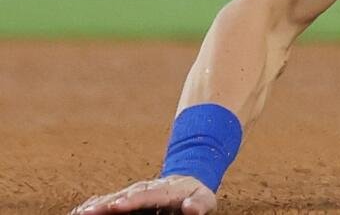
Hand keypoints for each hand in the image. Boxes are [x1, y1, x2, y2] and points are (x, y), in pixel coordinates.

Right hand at [71, 176, 215, 214]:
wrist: (188, 184)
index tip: (119, 205)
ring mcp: (135, 193)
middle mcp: (147, 189)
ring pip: (114, 197)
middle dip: (108, 203)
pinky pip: (109, 201)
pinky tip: (78, 211)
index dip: (133, 200)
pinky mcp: (127, 199)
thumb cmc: (196, 196)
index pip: (149, 195)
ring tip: (81, 213)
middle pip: (126, 195)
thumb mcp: (205, 199)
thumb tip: (191, 208)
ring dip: (97, 204)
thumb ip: (199, 204)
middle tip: (91, 212)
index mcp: (167, 190)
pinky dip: (94, 204)